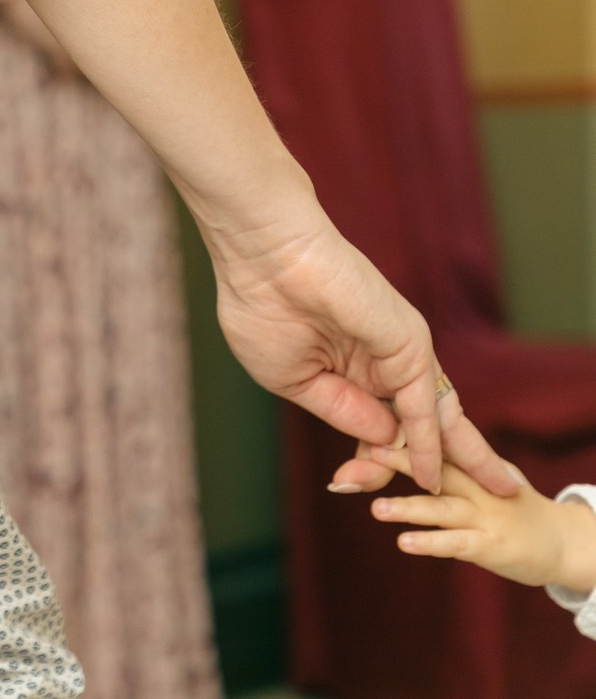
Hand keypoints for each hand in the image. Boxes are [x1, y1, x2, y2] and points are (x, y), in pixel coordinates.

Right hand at [209, 214, 517, 496]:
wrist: (266, 259)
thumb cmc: (262, 308)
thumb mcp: (293, 380)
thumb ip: (341, 411)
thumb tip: (385, 439)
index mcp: (345, 368)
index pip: (370, 425)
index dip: (364, 460)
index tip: (343, 485)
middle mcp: (378, 363)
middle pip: (413, 424)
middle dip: (426, 463)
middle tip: (445, 499)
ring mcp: (397, 354)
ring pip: (433, 418)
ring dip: (457, 457)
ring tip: (497, 488)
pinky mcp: (410, 345)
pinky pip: (422, 407)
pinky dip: (427, 443)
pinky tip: (430, 475)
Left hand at [367, 446, 595, 592]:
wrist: (562, 542)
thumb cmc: (510, 506)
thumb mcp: (479, 480)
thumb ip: (443, 467)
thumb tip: (393, 451)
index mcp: (474, 467)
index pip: (440, 446)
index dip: (409, 435)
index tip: (375, 423)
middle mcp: (479, 487)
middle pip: (439, 469)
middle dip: (403, 460)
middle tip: (369, 451)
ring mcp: (486, 516)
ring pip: (441, 508)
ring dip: (408, 508)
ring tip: (376, 508)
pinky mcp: (490, 546)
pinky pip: (456, 543)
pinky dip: (430, 542)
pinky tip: (403, 542)